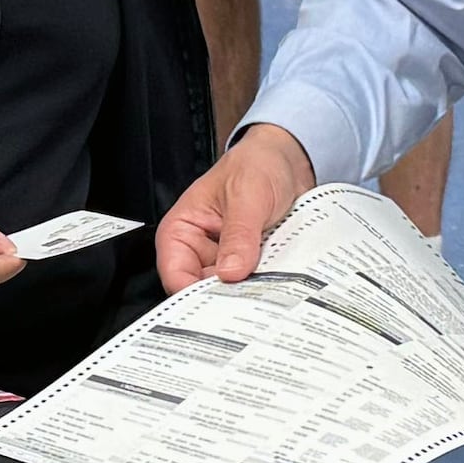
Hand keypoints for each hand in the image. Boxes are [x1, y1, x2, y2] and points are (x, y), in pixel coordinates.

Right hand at [156, 123, 316, 289]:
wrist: (288, 160)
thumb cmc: (256, 164)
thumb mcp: (247, 195)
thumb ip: (239, 234)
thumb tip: (231, 271)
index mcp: (182, 229)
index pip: (175, 274)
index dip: (193, 294)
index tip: (221, 302)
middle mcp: (200, 249)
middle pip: (203, 289)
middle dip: (228, 297)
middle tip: (253, 298)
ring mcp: (226, 260)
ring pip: (232, 291)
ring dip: (252, 291)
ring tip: (271, 283)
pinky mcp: (250, 264)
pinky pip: (256, 285)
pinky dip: (268, 284)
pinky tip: (282, 278)